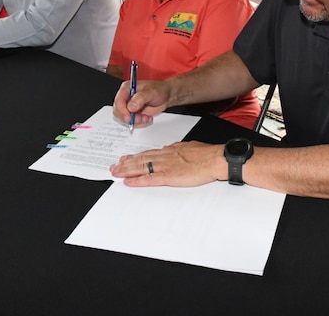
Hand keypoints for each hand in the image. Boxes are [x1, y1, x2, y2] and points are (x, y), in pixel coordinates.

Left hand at [109, 141, 224, 186]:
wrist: (214, 158)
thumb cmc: (206, 154)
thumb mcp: (188, 146)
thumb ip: (177, 149)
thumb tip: (171, 148)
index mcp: (170, 150)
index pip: (148, 153)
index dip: (135, 156)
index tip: (125, 158)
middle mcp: (164, 156)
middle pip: (140, 159)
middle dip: (125, 164)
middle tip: (114, 166)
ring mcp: (165, 166)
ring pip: (141, 167)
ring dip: (126, 171)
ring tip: (116, 173)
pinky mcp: (168, 176)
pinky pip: (149, 179)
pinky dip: (137, 180)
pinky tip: (128, 182)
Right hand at [112, 78, 170, 126]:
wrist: (166, 96)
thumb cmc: (159, 90)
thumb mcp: (151, 92)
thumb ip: (141, 98)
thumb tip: (131, 106)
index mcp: (127, 88)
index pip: (118, 101)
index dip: (122, 111)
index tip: (129, 118)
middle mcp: (126, 97)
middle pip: (119, 111)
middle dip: (129, 117)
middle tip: (141, 118)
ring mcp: (129, 106)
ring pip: (125, 118)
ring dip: (136, 121)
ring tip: (146, 117)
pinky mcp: (133, 113)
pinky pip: (132, 122)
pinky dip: (140, 122)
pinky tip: (147, 118)